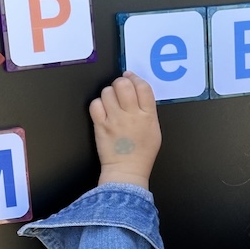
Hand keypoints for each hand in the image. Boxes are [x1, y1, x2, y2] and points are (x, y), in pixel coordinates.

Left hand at [90, 72, 161, 188]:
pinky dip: (97, 105)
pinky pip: (95, 104)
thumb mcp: (154, 130)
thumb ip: (148, 110)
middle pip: (123, 85)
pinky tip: (102, 112)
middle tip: (119, 90)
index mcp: (148, 116)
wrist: (127, 171)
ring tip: (111, 103)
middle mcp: (131, 115)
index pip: (143, 87)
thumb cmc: (142, 153)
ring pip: (107, 92)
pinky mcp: (101, 126)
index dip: (135, 78)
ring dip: (108, 94)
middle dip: (120, 83)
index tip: (130, 77)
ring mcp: (115, 120)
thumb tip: (137, 92)